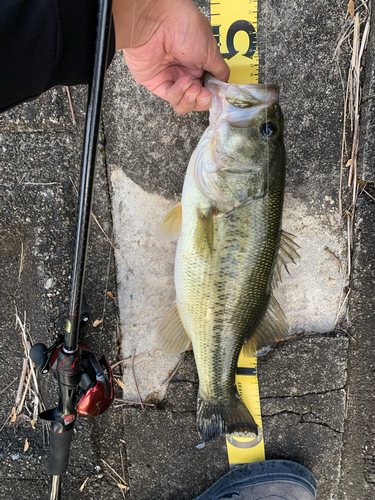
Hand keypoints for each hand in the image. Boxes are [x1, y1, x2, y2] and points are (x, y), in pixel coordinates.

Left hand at [113, 0, 229, 113]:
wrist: (158, 21)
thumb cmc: (184, 27)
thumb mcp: (211, 51)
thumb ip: (219, 71)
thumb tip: (224, 84)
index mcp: (199, 62)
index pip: (208, 87)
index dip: (213, 94)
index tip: (216, 94)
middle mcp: (185, 70)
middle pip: (196, 99)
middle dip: (202, 100)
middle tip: (205, 93)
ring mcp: (170, 78)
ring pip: (184, 103)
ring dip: (191, 99)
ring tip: (194, 88)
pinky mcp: (156, 83)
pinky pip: (171, 97)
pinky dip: (179, 93)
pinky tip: (183, 81)